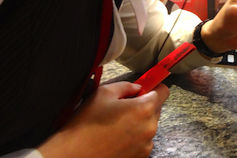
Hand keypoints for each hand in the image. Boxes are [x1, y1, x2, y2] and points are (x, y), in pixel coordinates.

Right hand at [38, 81, 169, 157]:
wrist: (73, 155)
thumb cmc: (87, 123)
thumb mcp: (104, 92)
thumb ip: (127, 86)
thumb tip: (138, 88)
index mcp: (144, 109)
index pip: (163, 91)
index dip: (153, 88)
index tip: (142, 91)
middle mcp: (150, 128)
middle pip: (156, 109)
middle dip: (143, 106)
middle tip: (122, 109)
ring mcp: (146, 145)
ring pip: (148, 126)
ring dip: (138, 123)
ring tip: (116, 126)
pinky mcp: (140, 157)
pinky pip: (142, 141)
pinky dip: (134, 138)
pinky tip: (115, 139)